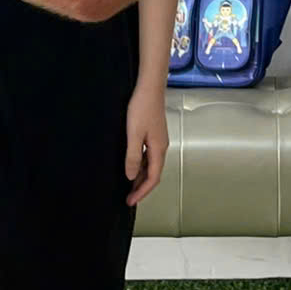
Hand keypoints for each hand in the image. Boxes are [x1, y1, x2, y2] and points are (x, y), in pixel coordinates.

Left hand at [124, 84, 168, 206]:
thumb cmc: (141, 109)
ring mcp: (158, 141)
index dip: (142, 192)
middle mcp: (161, 148)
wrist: (149, 88)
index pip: (153, 178)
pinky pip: (148, 156)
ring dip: (141, 177)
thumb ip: (133, 157)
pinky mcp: (154, 134)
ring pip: (151, 165)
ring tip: (129, 186)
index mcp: (158, 150)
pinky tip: (132, 165)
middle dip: (142, 187)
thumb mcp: (134, 135)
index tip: (130, 202)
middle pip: (153, 174)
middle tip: (128, 198)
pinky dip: (141, 166)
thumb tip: (131, 177)